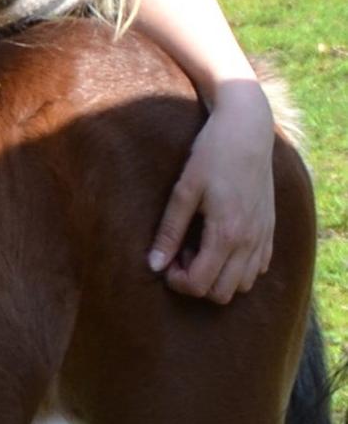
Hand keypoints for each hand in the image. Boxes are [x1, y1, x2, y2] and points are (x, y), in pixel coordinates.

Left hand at [147, 80, 275, 303]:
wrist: (247, 130)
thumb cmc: (211, 155)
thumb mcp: (184, 190)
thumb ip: (169, 231)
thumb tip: (153, 265)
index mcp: (225, 233)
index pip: (200, 284)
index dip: (176, 281)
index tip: (165, 262)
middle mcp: (249, 241)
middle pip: (222, 293)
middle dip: (196, 282)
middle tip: (180, 254)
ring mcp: (263, 237)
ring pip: (243, 285)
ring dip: (218, 276)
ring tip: (199, 247)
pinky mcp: (270, 229)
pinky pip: (258, 268)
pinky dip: (238, 267)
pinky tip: (220, 243)